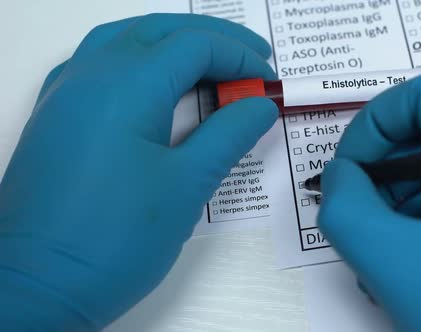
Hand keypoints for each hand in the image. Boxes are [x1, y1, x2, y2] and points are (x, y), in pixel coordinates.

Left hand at [0, 14, 277, 330]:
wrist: (37, 286)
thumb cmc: (113, 240)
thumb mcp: (187, 185)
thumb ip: (228, 134)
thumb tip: (260, 105)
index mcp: (126, 85)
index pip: (195, 45)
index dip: (239, 56)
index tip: (268, 80)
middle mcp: (90, 75)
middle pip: (161, 31)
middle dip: (212, 38)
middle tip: (252, 58)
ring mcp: (65, 93)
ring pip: (126, 40)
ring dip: (173, 43)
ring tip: (210, 65)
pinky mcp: (55, 117)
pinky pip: (100, 65)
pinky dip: (139, 61)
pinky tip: (154, 86)